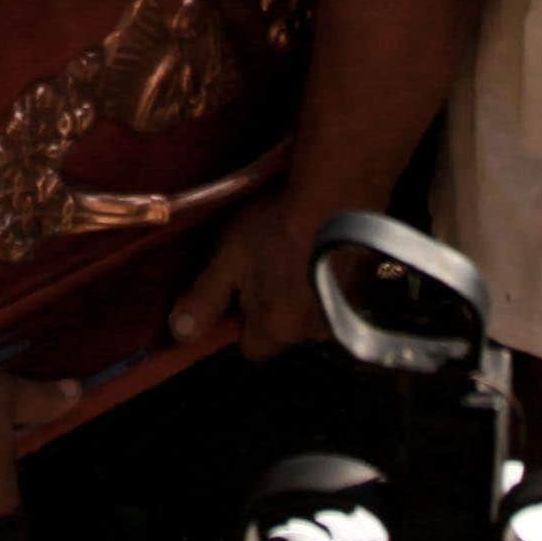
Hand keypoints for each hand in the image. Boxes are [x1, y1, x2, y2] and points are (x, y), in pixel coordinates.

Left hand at [166, 185, 335, 363]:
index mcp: (276, 329)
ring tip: (296, 254)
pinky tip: (320, 250)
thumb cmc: (276, 226)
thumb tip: (178, 333)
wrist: (337, 193)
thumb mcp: (228, 259)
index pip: (250, 347)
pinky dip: (326, 281)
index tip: (239, 291)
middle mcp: (313, 332)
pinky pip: (335, 297)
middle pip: (283, 332)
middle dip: (273, 308)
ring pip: (310, 315)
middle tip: (267, 265)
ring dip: (302, 295)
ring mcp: (344, 312)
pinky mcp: (363, 290)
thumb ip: (204, 299)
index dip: (240, 321)